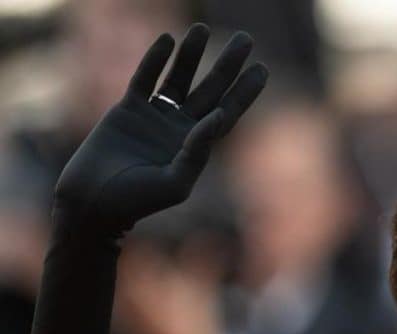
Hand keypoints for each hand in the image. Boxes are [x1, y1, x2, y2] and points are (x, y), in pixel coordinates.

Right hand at [53, 24, 267, 234]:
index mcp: (196, 148)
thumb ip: (197, 151)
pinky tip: (167, 39)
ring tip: (203, 28)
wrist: (94, 201)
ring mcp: (154, 118)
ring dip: (191, 54)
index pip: (227, 113)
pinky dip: (154, 60)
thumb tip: (219, 115)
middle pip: (210, 90)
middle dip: (228, 65)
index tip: (261, 69)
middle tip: (246, 39)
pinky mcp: (127, 110)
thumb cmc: (137, 200)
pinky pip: (144, 79)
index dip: (244, 91)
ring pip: (178, 78)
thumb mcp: (175, 182)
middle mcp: (179, 129)